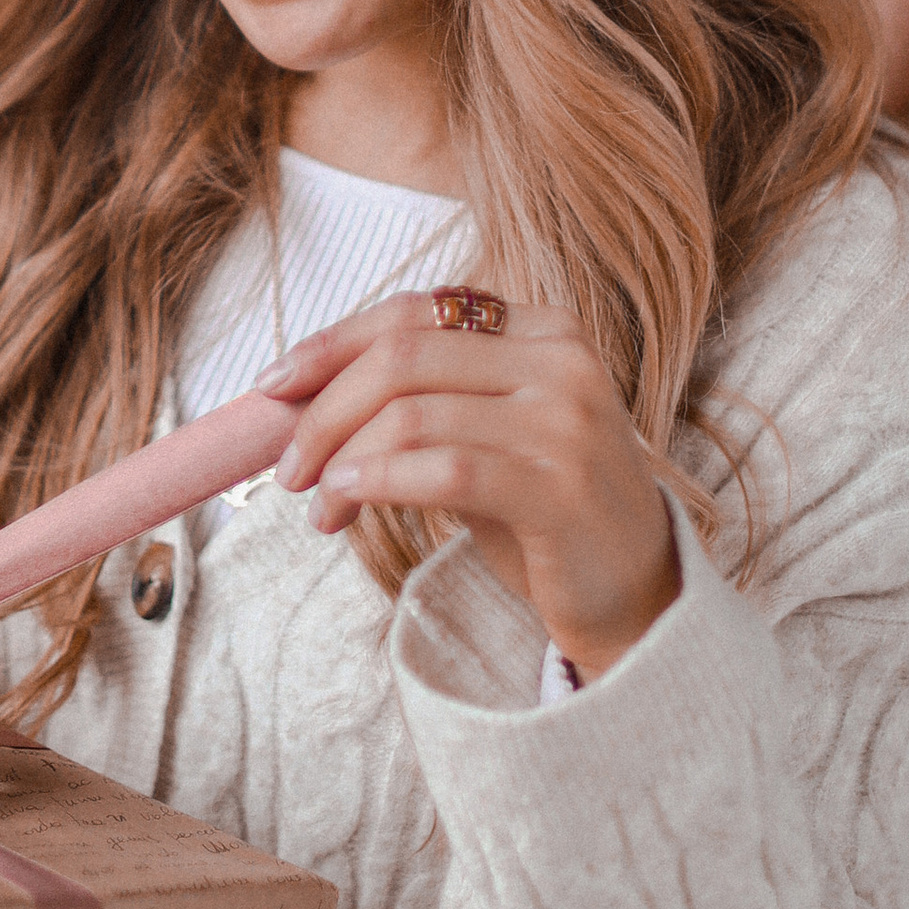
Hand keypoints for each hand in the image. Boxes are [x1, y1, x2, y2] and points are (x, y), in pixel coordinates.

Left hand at [267, 293, 679, 677]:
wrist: (637, 596)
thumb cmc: (543, 514)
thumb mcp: (482, 437)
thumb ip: (418, 403)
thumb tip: (298, 396)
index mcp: (543, 328)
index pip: (416, 312)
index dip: (332, 343)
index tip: (271, 385)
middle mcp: (562, 360)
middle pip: (404, 358)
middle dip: (324, 409)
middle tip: (286, 468)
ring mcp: (569, 421)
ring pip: (414, 414)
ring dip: (343, 460)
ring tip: (320, 506)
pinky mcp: (563, 486)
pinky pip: (446, 469)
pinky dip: (380, 480)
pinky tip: (349, 498)